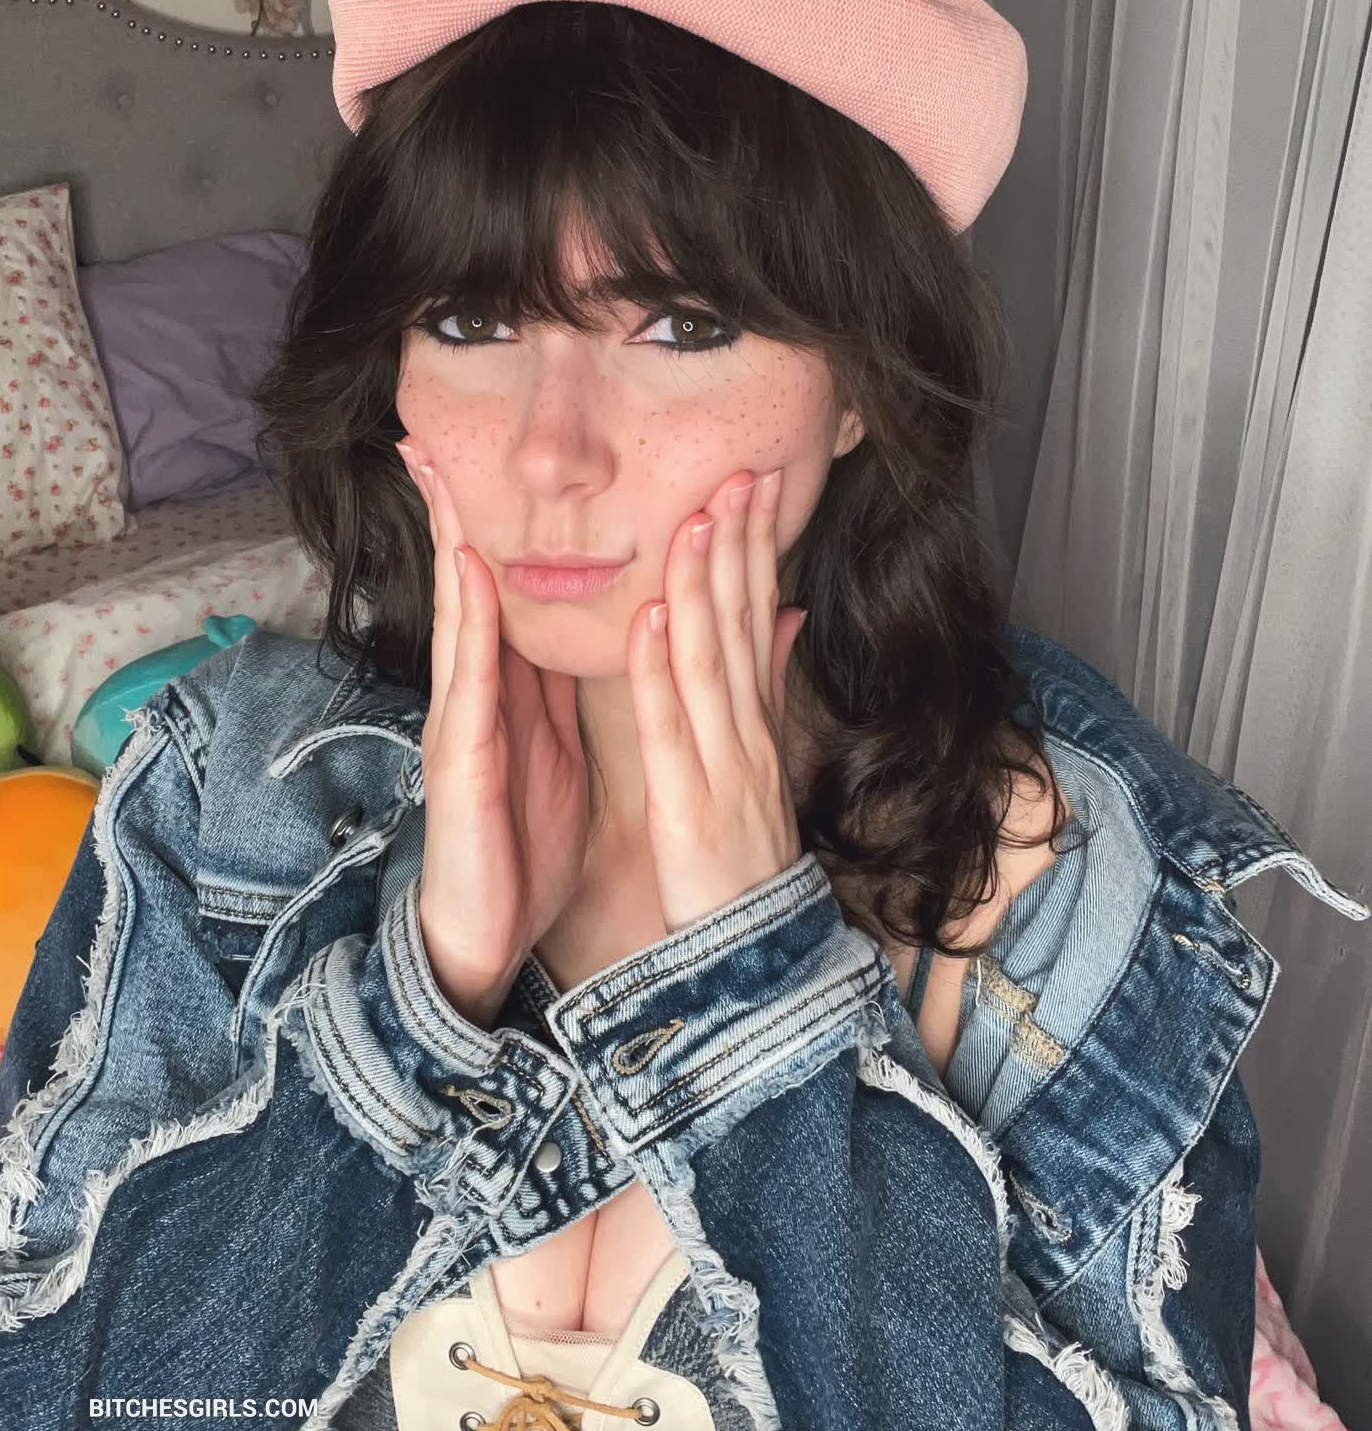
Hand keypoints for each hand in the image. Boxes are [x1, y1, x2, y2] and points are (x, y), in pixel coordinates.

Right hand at [397, 443, 591, 1021]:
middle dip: (446, 513)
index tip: (473, 461)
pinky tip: (471, 575)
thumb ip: (565, 690)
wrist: (490, 934)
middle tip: (424, 438)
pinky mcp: (461, 758)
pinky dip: (470, 622)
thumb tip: (596, 631)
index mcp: (507, 691)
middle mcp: (474, 694)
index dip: (484, 525)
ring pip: (456, 616)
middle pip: (462, 586)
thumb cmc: (524, 843)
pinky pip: (469, 680)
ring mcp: (461, 721)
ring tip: (439, 476)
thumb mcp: (560, 751)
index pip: (495, 591)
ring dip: (449, 543)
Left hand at [626, 466, 809, 933]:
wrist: (754, 959)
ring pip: (711, 663)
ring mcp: (722, 769)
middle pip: (744, 626)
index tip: (753, 482)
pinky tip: (648, 621)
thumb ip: (768, 689)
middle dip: (741, 546)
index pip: (759, 618)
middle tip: (739, 471)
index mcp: (755, 723)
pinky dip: (659, 674)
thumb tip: (782, 617)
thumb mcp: (763, 766)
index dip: (757, 547)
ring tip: (695, 521)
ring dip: (704, 589)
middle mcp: (746, 735)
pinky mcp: (687, 808)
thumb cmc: (745, 862)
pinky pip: (671, 732)